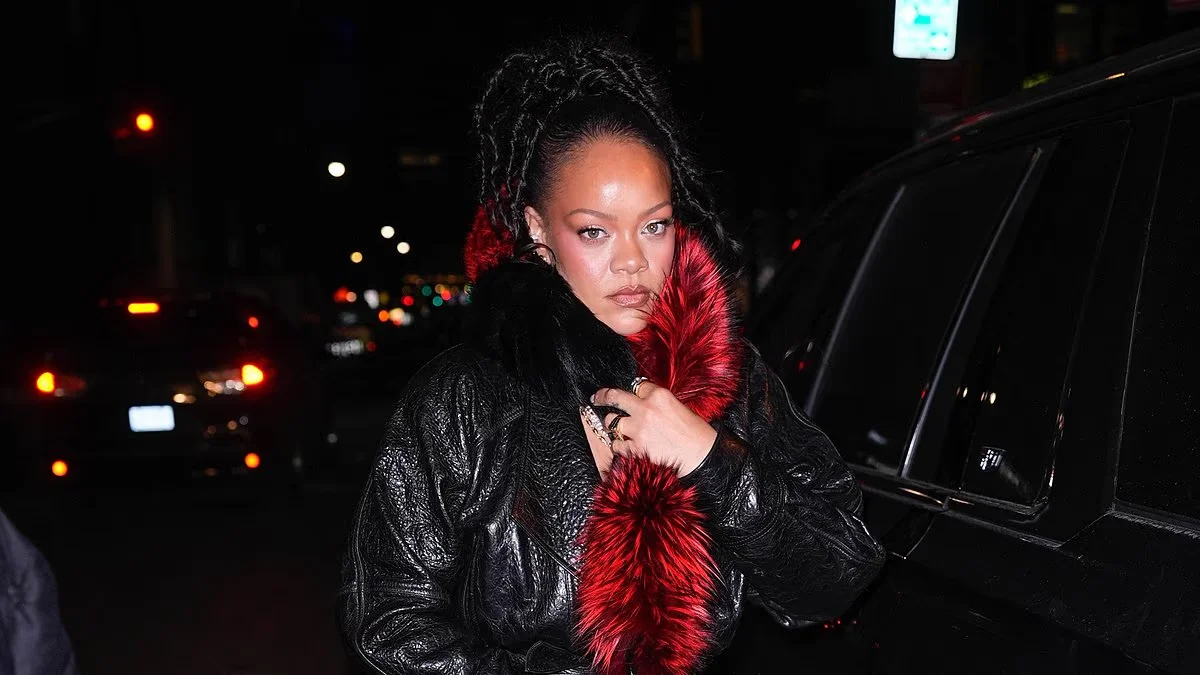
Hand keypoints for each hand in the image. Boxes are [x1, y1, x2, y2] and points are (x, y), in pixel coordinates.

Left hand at [592, 381, 716, 476]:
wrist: (704, 458)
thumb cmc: (697, 435)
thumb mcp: (680, 408)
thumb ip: (659, 404)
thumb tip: (643, 405)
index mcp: (660, 395)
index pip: (637, 385)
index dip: (633, 391)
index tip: (625, 393)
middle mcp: (646, 409)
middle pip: (615, 397)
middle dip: (603, 396)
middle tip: (596, 398)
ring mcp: (638, 429)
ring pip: (612, 422)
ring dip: (613, 426)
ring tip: (617, 430)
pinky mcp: (636, 448)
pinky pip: (617, 446)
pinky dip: (619, 447)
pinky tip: (626, 447)